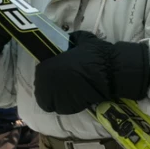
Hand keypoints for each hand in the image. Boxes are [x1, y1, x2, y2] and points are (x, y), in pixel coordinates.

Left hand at [34, 31, 149, 114]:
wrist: (109, 72)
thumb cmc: (94, 54)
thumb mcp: (79, 39)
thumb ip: (67, 42)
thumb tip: (66, 43)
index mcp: (46, 68)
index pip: (40, 73)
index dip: (47, 73)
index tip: (55, 71)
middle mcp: (48, 86)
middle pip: (42, 91)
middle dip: (49, 88)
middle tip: (61, 83)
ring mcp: (58, 99)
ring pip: (51, 102)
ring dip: (57, 97)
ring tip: (69, 91)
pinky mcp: (70, 109)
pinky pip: (63, 108)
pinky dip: (67, 103)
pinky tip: (76, 96)